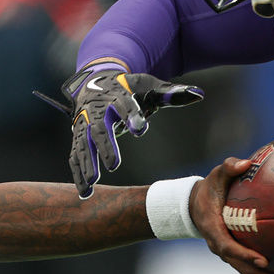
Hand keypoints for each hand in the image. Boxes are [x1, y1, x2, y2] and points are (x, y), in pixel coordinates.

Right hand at [59, 66, 202, 197]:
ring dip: (87, 163)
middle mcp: (96, 109)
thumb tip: (198, 94)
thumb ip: (171, 93)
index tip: (141, 128)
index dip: (131, 115)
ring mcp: (84, 123)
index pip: (123, 103)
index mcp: (116, 94)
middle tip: (114, 165)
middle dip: (106, 146)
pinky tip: (84, 192)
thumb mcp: (149, 87)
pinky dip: (78, 173)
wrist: (94, 81)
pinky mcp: (78, 136)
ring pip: (83, 144)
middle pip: (99, 127)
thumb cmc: (128, 88)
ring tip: (92, 182)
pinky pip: (75, 155)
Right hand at [190, 158, 273, 273]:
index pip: (228, 248)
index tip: (264, 261)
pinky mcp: (237, 255)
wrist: (194, 205)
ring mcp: (230, 254)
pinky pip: (255, 268)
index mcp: (214, 230)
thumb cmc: (208, 189)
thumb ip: (228, 167)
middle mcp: (221, 247)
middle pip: (246, 270)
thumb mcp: (215, 175)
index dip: (244, 256)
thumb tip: (246, 162)